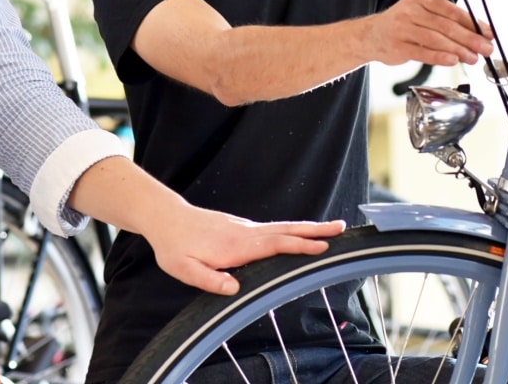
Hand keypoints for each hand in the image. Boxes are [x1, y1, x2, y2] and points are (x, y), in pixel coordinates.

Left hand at [145, 208, 344, 294]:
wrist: (166, 219)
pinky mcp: (242, 228)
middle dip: (315, 230)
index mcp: (236, 246)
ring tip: (331, 230)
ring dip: (308, 228)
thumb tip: (235, 289)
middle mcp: (245, 233)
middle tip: (341, 228)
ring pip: (282, 228)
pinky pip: (273, 229)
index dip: (299, 246)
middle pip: (286, 230)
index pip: (274, 245)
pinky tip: (300, 235)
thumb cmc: (174, 246)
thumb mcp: (184, 269)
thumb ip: (209, 280)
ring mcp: (245, 228)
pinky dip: (292, 230)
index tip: (321, 247)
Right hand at [361, 0, 494, 68]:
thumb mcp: (424, 14)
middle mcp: (411, 9)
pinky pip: (422, 52)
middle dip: (470, 38)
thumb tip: (480, 33)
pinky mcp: (398, 46)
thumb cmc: (404, 24)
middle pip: (446, 25)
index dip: (473, 22)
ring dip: (458, 50)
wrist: (372, 35)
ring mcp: (403, 27)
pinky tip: (453, 60)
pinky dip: (439, 57)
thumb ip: (449, 21)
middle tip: (486, 48)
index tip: (489, 33)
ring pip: (436, 39)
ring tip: (473, 58)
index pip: (452, 10)